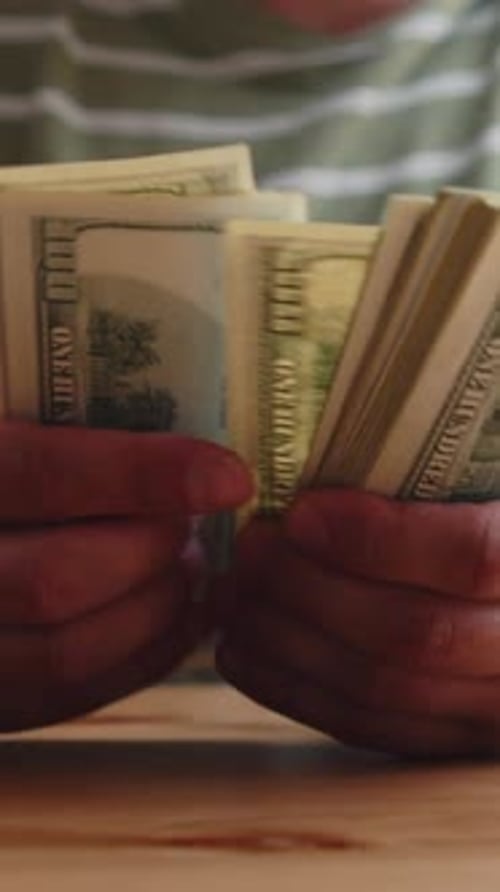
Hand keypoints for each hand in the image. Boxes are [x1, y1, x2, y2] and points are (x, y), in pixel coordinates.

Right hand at [0, 422, 250, 731]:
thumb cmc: (10, 454)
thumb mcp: (14, 413)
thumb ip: (65, 420)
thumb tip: (178, 421)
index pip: (39, 473)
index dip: (141, 475)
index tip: (229, 477)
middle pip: (55, 581)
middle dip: (149, 553)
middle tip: (192, 525)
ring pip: (66, 651)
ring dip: (155, 610)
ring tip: (190, 568)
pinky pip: (68, 695)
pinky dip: (143, 657)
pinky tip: (180, 615)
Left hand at [217, 489, 499, 756]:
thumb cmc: (486, 516)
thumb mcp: (490, 481)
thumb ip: (440, 475)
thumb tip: (339, 450)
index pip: (474, 557)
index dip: (380, 538)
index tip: (303, 512)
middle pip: (413, 633)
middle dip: (311, 589)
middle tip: (250, 548)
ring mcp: (495, 710)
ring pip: (382, 688)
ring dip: (289, 642)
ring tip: (234, 595)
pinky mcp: (454, 739)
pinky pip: (368, 728)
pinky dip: (295, 691)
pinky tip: (243, 653)